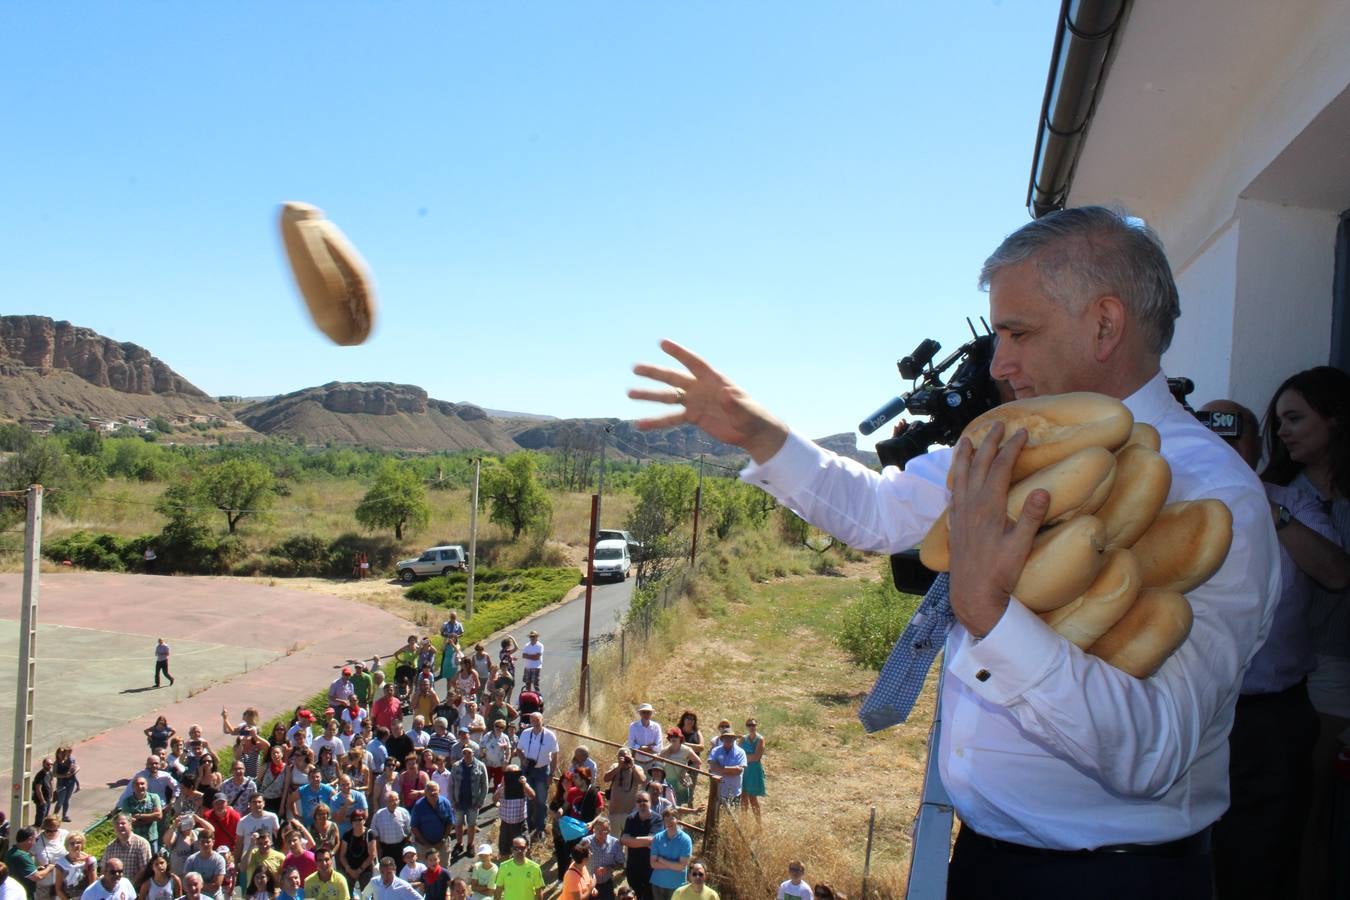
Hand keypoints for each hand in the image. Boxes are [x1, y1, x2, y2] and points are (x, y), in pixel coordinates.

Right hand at [629, 339, 788, 463]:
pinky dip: (656, 422)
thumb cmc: (752, 416)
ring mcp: (695, 402)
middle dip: (655, 373)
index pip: (694, 363)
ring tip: (629, 393)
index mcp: (714, 380)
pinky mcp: (693, 417)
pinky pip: (671, 418)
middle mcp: (700, 388)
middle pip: (674, 378)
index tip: (662, 343)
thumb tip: (726, 397)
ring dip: (649, 395)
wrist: (751, 431)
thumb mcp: (746, 410)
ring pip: (668, 397)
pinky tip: (640, 424)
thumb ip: (735, 403)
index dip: (679, 353)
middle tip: (635, 368)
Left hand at [947, 423, 1048, 637]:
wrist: (972, 594)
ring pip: (960, 476)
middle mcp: (971, 505)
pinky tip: (957, 475)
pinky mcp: (954, 524)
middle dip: (990, 442)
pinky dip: (956, 476)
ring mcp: (960, 514)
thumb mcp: (1021, 546)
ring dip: (965, 455)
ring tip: (968, 439)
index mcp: (988, 507)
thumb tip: (1044, 490)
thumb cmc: (999, 572)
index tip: (1022, 432)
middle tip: (999, 425)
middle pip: (979, 465)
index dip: (1011, 448)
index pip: (1000, 468)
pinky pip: (953, 491)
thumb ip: (1032, 518)